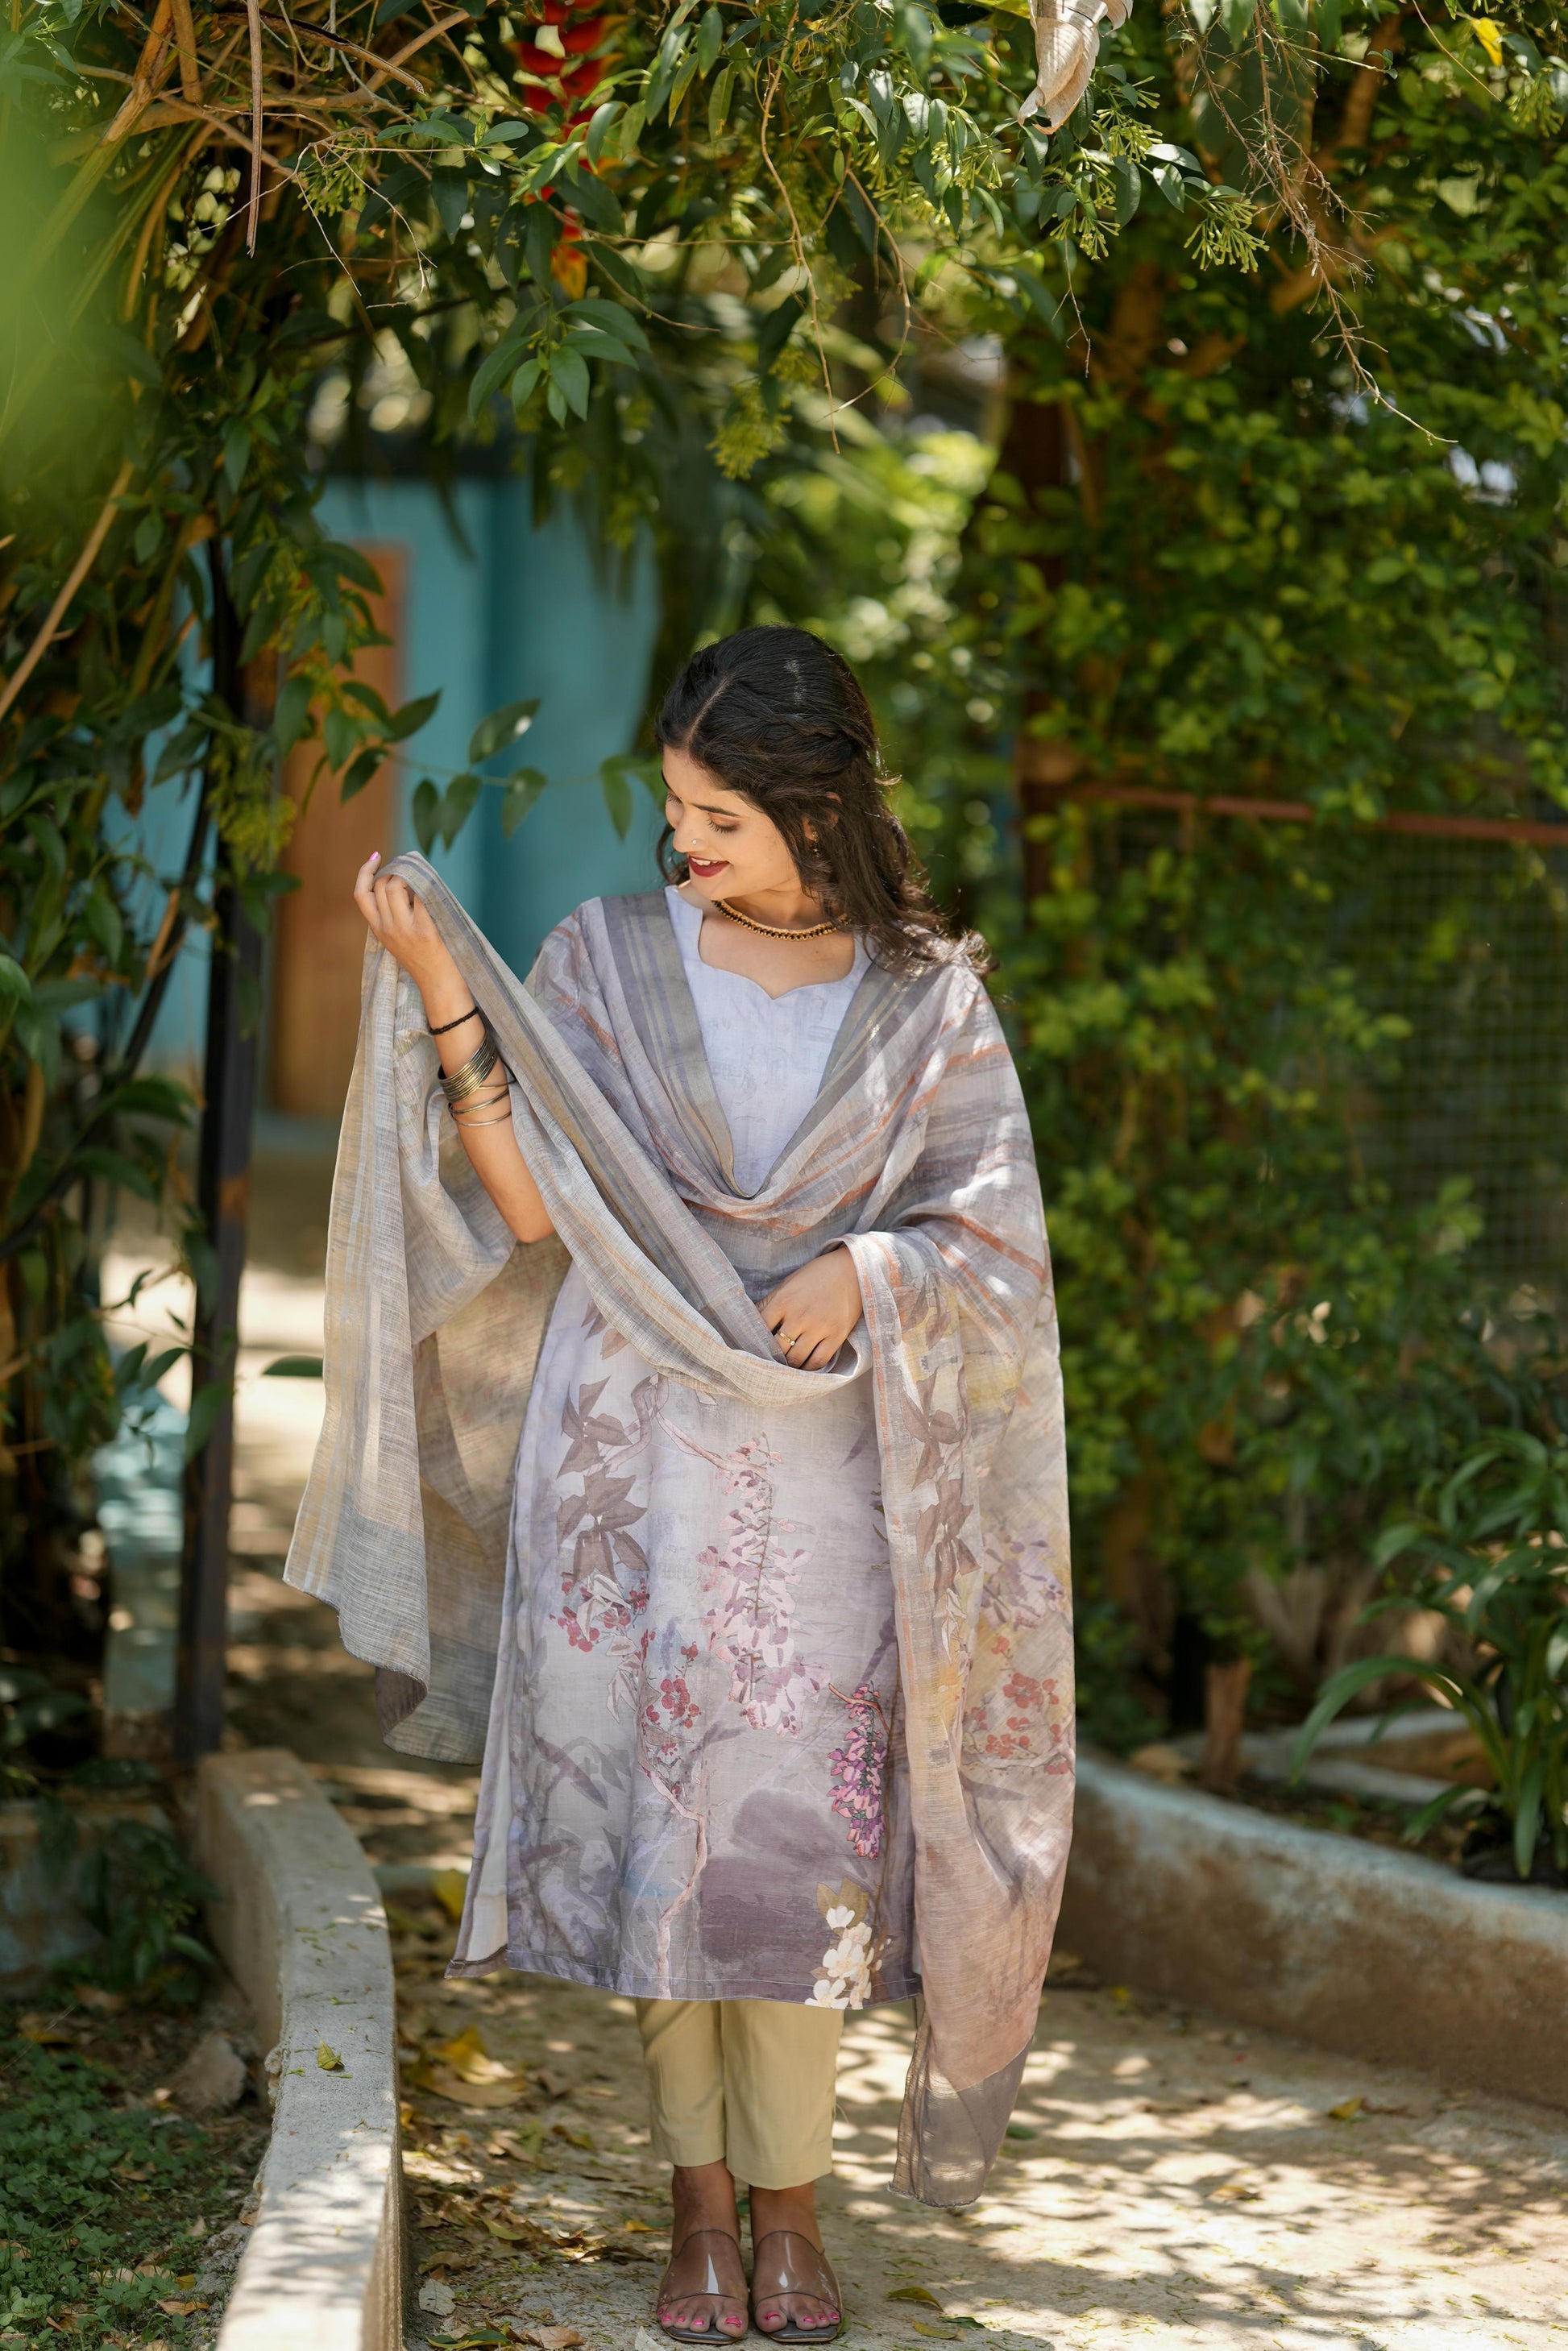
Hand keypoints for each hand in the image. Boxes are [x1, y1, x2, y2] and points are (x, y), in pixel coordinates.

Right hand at [353, 853, 465, 1018]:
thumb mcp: (400, 940)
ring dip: (410, 876)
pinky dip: (428, 886)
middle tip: (412, 871)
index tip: (375, 857)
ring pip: (397, 885)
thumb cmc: (427, 962)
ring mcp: (405, 929)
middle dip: (396, 871)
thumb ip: (395, 916)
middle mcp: (388, 929)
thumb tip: (403, 881)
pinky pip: (422, 895)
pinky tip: (436, 891)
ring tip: (424, 884)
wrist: (441, 987)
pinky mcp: (425, 929)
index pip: (360, 895)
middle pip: (382, 885)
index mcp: (379, 931)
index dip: (364, 872)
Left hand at [761, 1248, 863, 1371]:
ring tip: (786, 1365)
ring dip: (789, 1365)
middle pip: (778, 1348)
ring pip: (796, 1358)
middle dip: (772, 1356)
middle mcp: (799, 1316)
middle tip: (771, 1360)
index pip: (761, 1329)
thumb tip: (750, 1319)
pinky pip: (818, 1361)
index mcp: (783, 1300)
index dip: (756, 1340)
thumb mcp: (789, 1283)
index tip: (756, 1346)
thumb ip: (770, 1302)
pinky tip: (804, 1366)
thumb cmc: (817, 1275)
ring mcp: (819, 1327)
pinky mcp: (837, 1336)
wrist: (853, 1270)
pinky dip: (809, 1368)